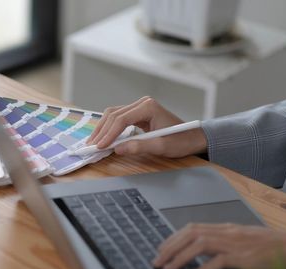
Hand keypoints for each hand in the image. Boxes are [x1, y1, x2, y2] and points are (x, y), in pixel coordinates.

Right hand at [87, 97, 207, 156]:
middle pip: (114, 115)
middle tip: (91, 146)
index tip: (99, 147)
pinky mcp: (138, 114)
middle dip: (101, 131)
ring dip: (103, 129)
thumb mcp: (161, 146)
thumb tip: (117, 149)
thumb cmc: (181, 141)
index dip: (108, 134)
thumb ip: (139, 147)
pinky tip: (103, 138)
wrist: (193, 137)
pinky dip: (109, 128)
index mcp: (148, 107)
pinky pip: (119, 118)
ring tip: (94, 143)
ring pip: (113, 115)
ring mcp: (140, 107)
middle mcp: (142, 103)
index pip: (121, 119)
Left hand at [151, 223, 285, 268]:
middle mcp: (226, 232)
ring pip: (199, 245)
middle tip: (156, 261)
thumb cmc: (269, 245)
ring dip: (179, 258)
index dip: (172, 238)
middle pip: (190, 234)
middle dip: (169, 248)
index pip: (191, 228)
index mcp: (225, 228)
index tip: (161, 249)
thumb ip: (223, 240)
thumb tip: (202, 246)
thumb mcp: (241, 238)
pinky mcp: (243, 257)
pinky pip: (218, 261)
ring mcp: (234, 243)